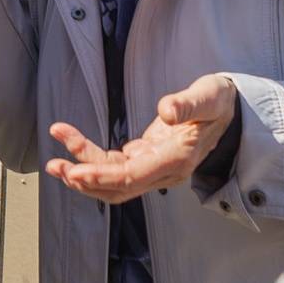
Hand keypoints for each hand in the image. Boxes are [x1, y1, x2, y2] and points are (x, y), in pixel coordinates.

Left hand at [44, 75, 238, 204]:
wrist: (228, 110)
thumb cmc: (218, 101)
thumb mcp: (209, 96)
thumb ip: (188, 103)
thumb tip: (166, 111)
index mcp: (178, 158)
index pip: (134, 176)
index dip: (102, 176)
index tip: (76, 170)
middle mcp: (165, 170)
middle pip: (119, 186)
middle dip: (85, 179)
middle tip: (55, 166)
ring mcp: (155, 167)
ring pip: (114, 180)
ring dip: (83, 172)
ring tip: (54, 162)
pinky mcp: (147, 159)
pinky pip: (115, 166)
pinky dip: (92, 159)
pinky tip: (72, 146)